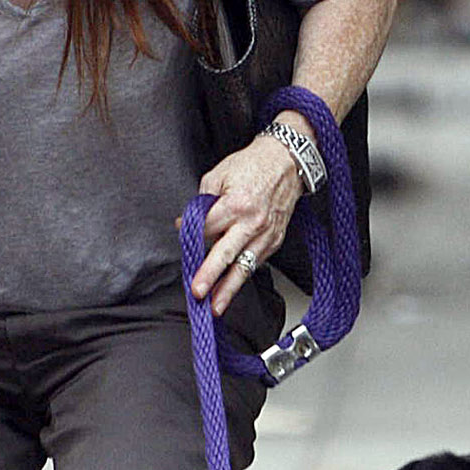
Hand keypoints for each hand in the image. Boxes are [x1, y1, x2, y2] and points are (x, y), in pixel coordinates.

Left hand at [188, 132, 304, 314]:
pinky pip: (256, 261)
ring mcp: (266, 234)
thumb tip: (187, 225)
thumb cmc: (252, 166)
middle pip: (225, 254)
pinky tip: (232, 287)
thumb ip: (202, 203)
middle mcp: (252, 223)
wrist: (287, 162)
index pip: (207, 229)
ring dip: (229, 289)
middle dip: (210, 276)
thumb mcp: (218, 176)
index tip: (182, 237)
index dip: (191, 234)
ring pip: (244, 267)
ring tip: (216, 306)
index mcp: (236, 204)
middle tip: (198, 293)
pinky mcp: (275, 240)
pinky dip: (244, 274)